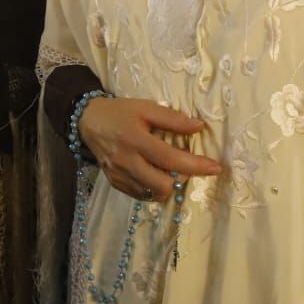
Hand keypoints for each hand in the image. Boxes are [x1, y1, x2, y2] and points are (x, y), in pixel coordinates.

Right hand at [78, 97, 222, 201]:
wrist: (88, 121)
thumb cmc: (120, 112)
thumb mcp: (145, 107)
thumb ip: (172, 119)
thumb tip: (199, 127)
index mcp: (135, 140)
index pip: (171, 159)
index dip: (196, 165)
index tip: (215, 168)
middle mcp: (127, 161)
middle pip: (162, 185)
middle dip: (180, 178)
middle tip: (183, 164)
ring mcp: (119, 175)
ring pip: (153, 194)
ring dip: (167, 184)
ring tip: (167, 168)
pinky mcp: (115, 183)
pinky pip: (141, 195)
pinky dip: (153, 188)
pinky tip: (153, 173)